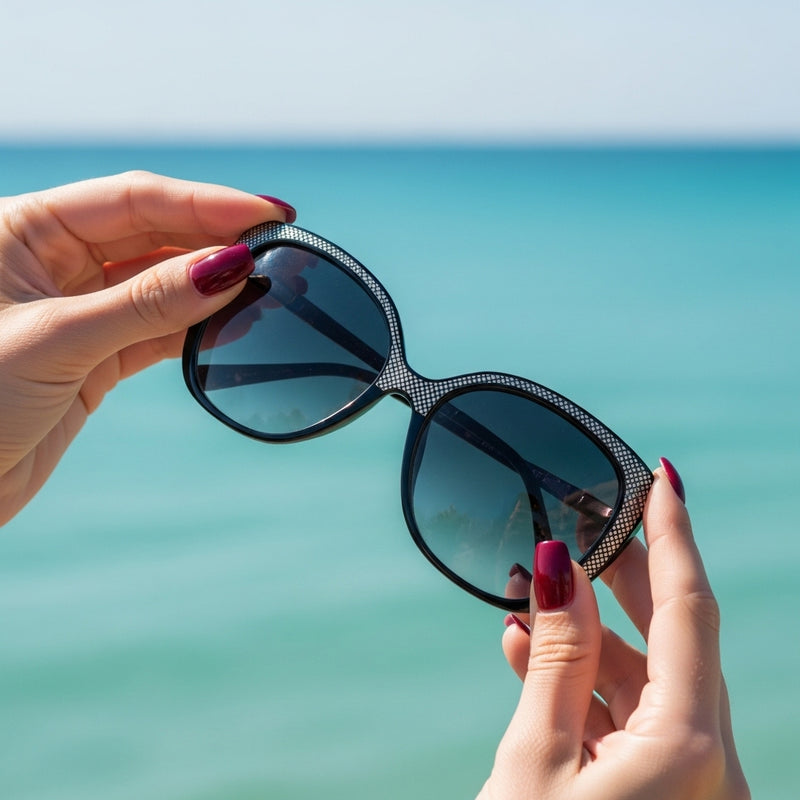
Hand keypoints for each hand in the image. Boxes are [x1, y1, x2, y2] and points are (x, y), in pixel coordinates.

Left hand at [0, 171, 293, 523]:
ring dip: (213, 286)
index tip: (266, 213)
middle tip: (280, 248)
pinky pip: (159, 331)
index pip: (132, 198)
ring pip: (161, 284)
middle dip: (217, 239)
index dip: (205, 202)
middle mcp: (52, 261)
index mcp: (22, 228)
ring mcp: (78, 310)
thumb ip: (144, 304)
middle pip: (154, 234)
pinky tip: (235, 322)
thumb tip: (229, 269)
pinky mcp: (96, 357)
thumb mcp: (55, 341)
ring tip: (268, 284)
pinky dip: (197, 329)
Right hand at [479, 463, 749, 799]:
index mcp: (687, 750)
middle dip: (620, 580)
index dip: (672, 535)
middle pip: (671, 638)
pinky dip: (583, 686)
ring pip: (645, 679)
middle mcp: (706, 766)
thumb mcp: (534, 755)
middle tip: (582, 527)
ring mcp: (687, 783)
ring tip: (524, 606)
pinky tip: (529, 656)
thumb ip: (559, 656)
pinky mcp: (662, 794)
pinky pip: (631, 718)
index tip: (661, 478)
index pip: (688, 610)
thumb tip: (562, 567)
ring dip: (584, 640)